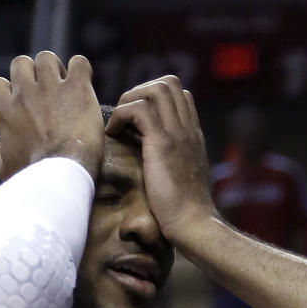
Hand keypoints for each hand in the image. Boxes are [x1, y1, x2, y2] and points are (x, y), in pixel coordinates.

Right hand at [0, 51, 104, 180]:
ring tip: (65, 85)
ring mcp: (51, 87)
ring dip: (55, 68)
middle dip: (32, 73)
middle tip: (46, 92)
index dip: (10, 91)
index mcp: (5, 110)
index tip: (22, 104)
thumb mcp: (5, 171)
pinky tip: (83, 83)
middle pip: (20, 63)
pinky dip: (81, 69)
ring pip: (47, 58)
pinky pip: (79, 63)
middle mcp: (25, 93)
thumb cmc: (32, 176)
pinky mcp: (77, 88)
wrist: (62, 174)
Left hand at [106, 76, 213, 240]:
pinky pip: (138, 109)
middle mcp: (188, 129)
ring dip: (130, 101)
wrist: (193, 224)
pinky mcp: (163, 143)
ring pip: (156, 89)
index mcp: (193, 136)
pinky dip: (121, 116)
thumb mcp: (182, 179)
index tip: (136, 121)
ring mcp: (178, 133)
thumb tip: (155, 160)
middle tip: (124, 119)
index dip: (154, 99)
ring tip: (118, 125)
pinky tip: (113, 135)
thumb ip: (174, 163)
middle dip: (140, 92)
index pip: (180, 95)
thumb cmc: (184, 212)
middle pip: (169, 83)